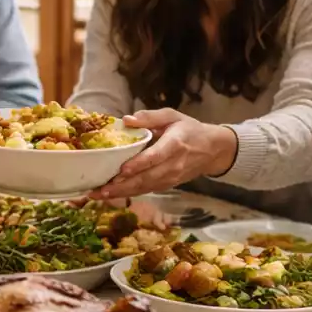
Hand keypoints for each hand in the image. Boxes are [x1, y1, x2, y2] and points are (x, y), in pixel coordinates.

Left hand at [88, 109, 236, 200]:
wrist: (212, 150)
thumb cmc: (189, 129)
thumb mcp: (172, 116)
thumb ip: (150, 117)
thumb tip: (127, 120)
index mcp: (174, 144)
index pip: (155, 157)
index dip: (138, 165)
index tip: (121, 170)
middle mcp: (173, 164)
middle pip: (146, 178)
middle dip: (122, 186)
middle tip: (99, 189)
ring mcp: (171, 177)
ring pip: (144, 187)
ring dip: (122, 193)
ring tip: (99, 195)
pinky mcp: (168, 185)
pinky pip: (147, 190)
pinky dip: (129, 194)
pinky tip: (112, 195)